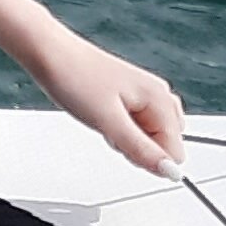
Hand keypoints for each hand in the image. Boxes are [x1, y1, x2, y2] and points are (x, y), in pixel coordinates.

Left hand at [19, 14, 183, 175]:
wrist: (50, 53)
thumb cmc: (76, 79)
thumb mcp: (109, 122)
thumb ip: (141, 149)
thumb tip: (171, 172)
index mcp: (161, 99)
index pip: (175, 151)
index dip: (147, 157)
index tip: (122, 145)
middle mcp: (159, 95)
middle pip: (164, 144)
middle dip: (139, 147)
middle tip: (111, 129)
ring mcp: (145, 94)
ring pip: (149, 136)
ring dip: (127, 138)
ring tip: (103, 119)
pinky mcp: (130, 96)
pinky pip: (135, 126)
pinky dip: (118, 128)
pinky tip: (102, 115)